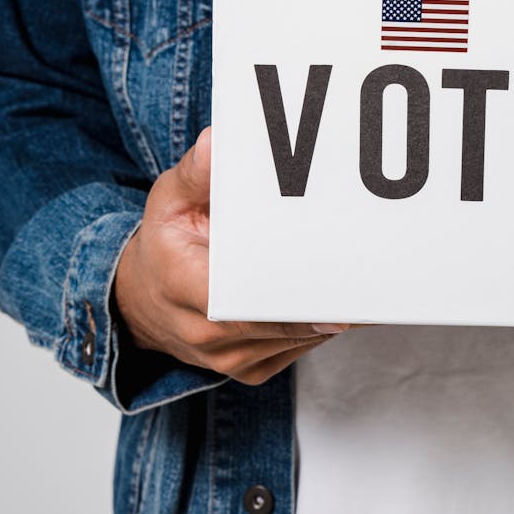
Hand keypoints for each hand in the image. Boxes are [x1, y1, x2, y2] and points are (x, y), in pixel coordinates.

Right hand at [112, 127, 349, 384]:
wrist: (142, 301)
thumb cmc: (164, 246)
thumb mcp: (169, 201)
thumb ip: (196, 173)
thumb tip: (216, 144)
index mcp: (186, 289)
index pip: (248, 302)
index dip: (295, 301)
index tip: (335, 287)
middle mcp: (209, 336)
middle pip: (285, 324)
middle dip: (327, 299)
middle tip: (372, 274)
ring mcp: (233, 360)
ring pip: (301, 338)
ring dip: (333, 311)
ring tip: (366, 279)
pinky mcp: (254, 369)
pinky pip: (301, 348)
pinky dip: (323, 324)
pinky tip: (342, 296)